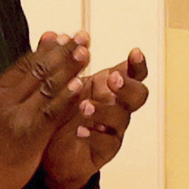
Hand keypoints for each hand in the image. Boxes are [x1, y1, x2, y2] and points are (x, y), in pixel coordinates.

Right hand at [0, 33, 87, 188]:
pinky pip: (52, 110)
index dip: (47, 48)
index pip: (25, 63)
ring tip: (85, 53)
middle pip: (38, 69)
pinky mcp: (29, 133)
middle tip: (82, 37)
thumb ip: (14, 89)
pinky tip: (80, 84)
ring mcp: (16, 116)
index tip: (64, 35)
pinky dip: (67, 96)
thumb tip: (34, 63)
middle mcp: (4, 99)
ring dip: (69, 67)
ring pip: (47, 86)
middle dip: (63, 51)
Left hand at [41, 46, 148, 188]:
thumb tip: (57, 35)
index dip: (138, 64)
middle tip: (112, 79)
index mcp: (108, 89)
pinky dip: (95, 135)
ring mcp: (112, 129)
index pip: (133, 73)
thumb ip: (61, 63)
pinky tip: (81, 131)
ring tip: (84, 106)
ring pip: (122, 118)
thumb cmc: (60, 116)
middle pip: (138, 95)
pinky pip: (107, 143)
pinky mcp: (104, 150)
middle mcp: (115, 107)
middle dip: (128, 85)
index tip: (134, 52)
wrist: (50, 154)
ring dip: (105, 109)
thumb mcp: (59, 86)